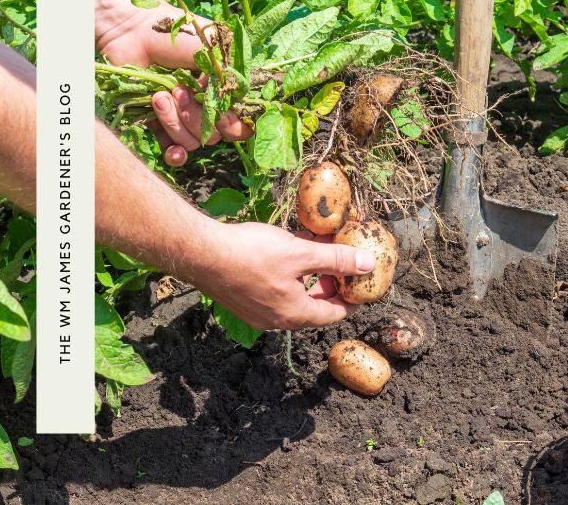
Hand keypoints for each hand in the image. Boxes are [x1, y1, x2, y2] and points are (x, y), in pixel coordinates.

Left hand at [96, 2, 251, 166]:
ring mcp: (184, 115)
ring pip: (193, 141)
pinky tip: (172, 151)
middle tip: (179, 91)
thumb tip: (239, 106)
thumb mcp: (213, 50)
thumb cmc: (175, 34)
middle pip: (216, 135)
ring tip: (158, 96)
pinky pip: (174, 150)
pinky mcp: (160, 122)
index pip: (243, 121)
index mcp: (225, 89)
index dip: (236, 124)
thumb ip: (231, 78)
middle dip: (197, 117)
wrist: (132, 30)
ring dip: (176, 121)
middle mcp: (209, 105)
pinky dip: (175, 153)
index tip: (223, 113)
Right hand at [189, 222, 376, 329]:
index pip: (334, 314)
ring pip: (294, 296)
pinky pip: (275, 290)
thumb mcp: (301, 253)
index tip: (362, 284)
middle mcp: (276, 319)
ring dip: (309, 275)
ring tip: (318, 250)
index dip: (351, 298)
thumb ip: (336, 260)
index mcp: (294, 314)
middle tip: (342, 265)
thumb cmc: (251, 254)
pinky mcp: (243, 298)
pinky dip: (289, 274)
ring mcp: (257, 311)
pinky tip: (290, 249)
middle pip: (314, 306)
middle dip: (330, 284)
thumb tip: (368, 264)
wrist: (200, 252)